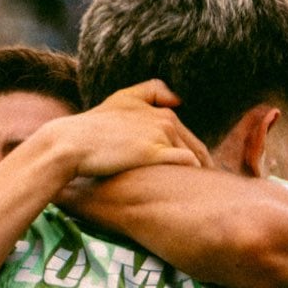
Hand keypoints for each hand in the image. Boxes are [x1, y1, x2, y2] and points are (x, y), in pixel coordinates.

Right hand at [47, 80, 209, 177]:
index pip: (190, 138)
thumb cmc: (94, 127)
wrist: (72, 142)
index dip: (200, 157)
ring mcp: (160, 135)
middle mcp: (165, 119)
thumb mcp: (122, 99)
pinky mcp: (153, 151)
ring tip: (209, 196)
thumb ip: (151, 92)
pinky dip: (193, 175)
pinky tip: (195, 191)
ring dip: (203, 176)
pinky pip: (185, 163)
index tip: (205, 174)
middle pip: (197, 148)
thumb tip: (179, 99)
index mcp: (161, 112)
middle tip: (215, 190)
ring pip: (194, 157)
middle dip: (207, 168)